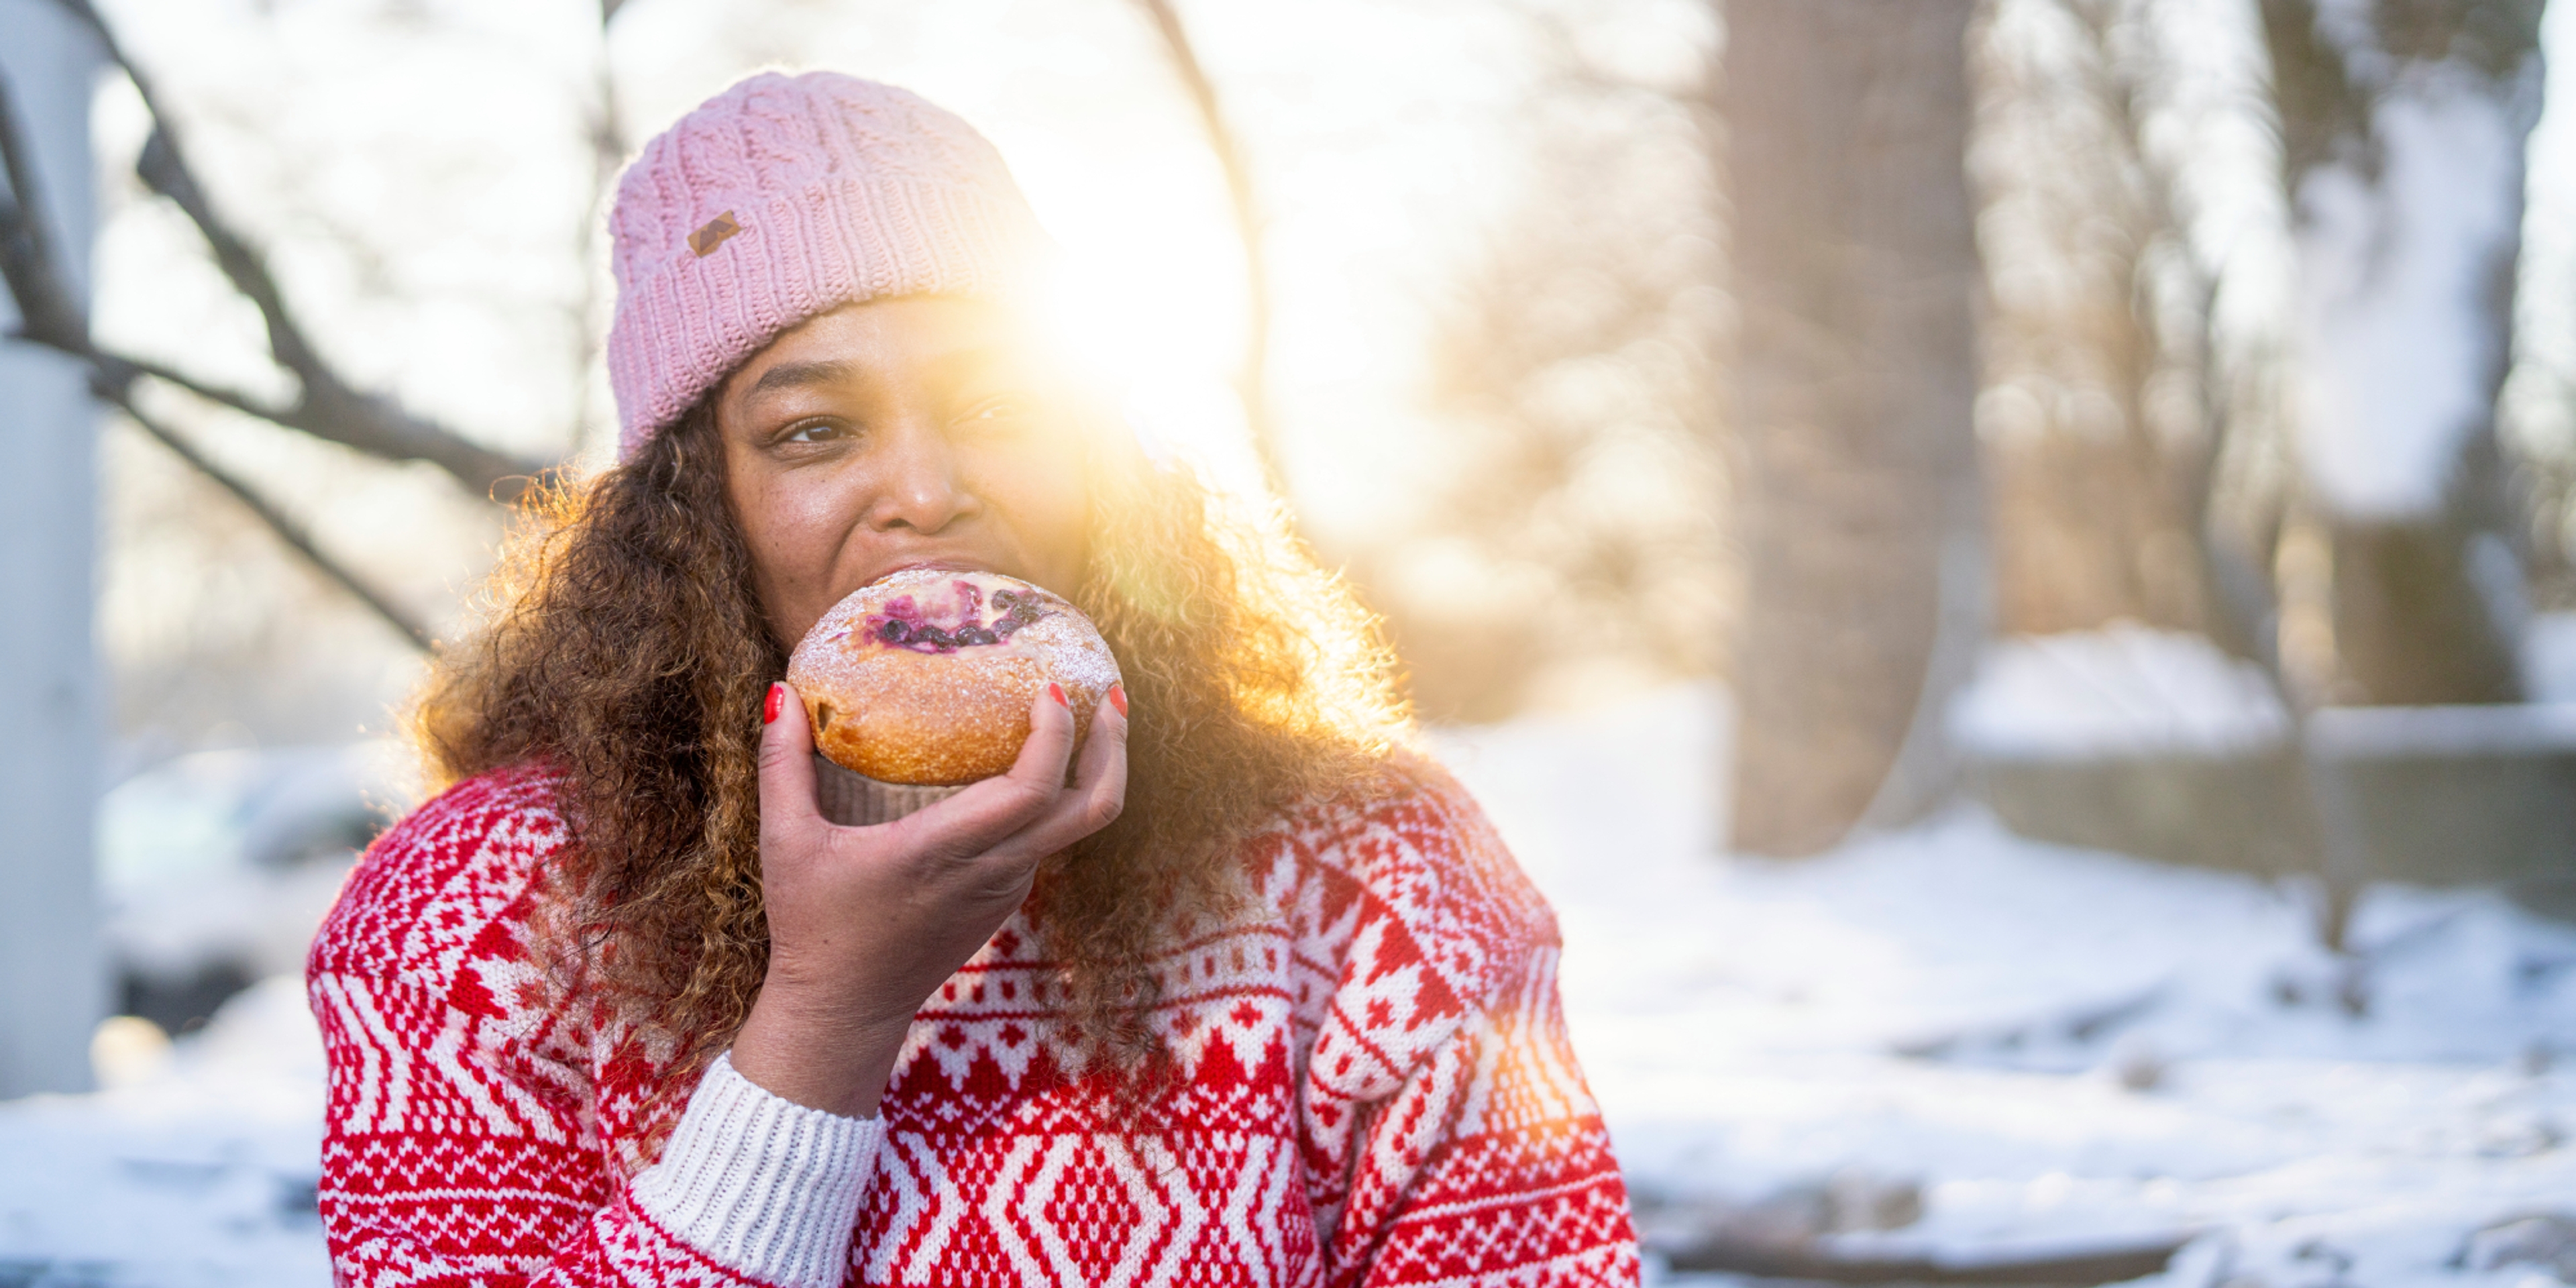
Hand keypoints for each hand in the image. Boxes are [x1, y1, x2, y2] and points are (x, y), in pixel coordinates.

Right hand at [728, 678, 1127, 1117]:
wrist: (845, 1012)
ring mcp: (1006, 887)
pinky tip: (1044, 762)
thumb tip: (781, 692)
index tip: (1054, 689)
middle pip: (1090, 810)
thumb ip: (782, 766)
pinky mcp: (1006, 897)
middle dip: (1113, 749)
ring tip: (1096, 716)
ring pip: (1079, 826)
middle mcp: (990, 870)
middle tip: (1113, 695)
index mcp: (941, 852)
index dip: (1056, 738)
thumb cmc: (813, 926)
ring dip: (1096, 770)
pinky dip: (1064, 795)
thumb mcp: (786, 843)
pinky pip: (1051, 839)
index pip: (1030, 792)